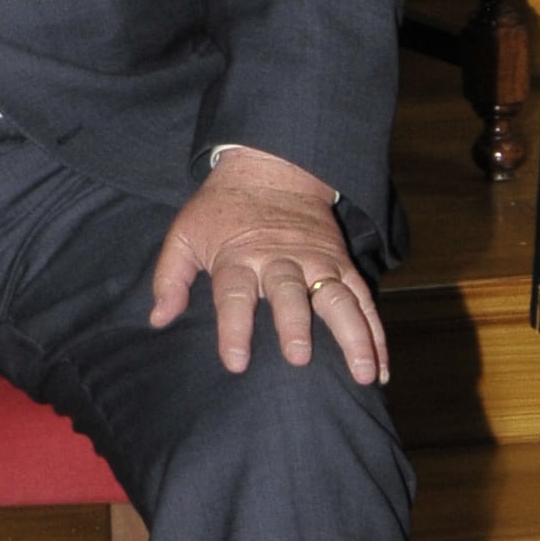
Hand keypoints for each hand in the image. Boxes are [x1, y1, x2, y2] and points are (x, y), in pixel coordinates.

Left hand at [148, 150, 387, 386]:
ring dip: (353, 336)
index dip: (233, 328)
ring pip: (338, 298)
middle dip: (295, 324)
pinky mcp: (341, 262)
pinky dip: (375, 332)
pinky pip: (363, 297)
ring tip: (365, 374)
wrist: (270, 166)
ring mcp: (316, 260)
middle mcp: (280, 259)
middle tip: (299, 358)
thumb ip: (169, 278)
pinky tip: (381, 365)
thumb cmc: (221, 210)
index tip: (235, 362)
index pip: (233, 295)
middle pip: (289, 293)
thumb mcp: (184, 234)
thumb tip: (158, 320)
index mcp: (238, 256)